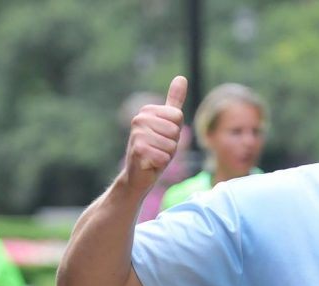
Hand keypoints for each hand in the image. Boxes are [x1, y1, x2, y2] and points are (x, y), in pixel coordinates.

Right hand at [122, 75, 187, 192]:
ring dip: (166, 155)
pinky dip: (160, 164)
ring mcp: (137, 134)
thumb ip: (174, 102)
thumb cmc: (155, 149)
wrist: (137, 175)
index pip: (178, 116)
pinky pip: (164, 157)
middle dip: (172, 144)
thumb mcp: (168, 124)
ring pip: (171, 145)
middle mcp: (139, 119)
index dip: (175, 132)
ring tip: (154, 156)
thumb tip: (181, 77)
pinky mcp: (138, 151)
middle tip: (159, 149)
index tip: (163, 137)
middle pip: (175, 130)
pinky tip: (150, 164)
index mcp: (147, 111)